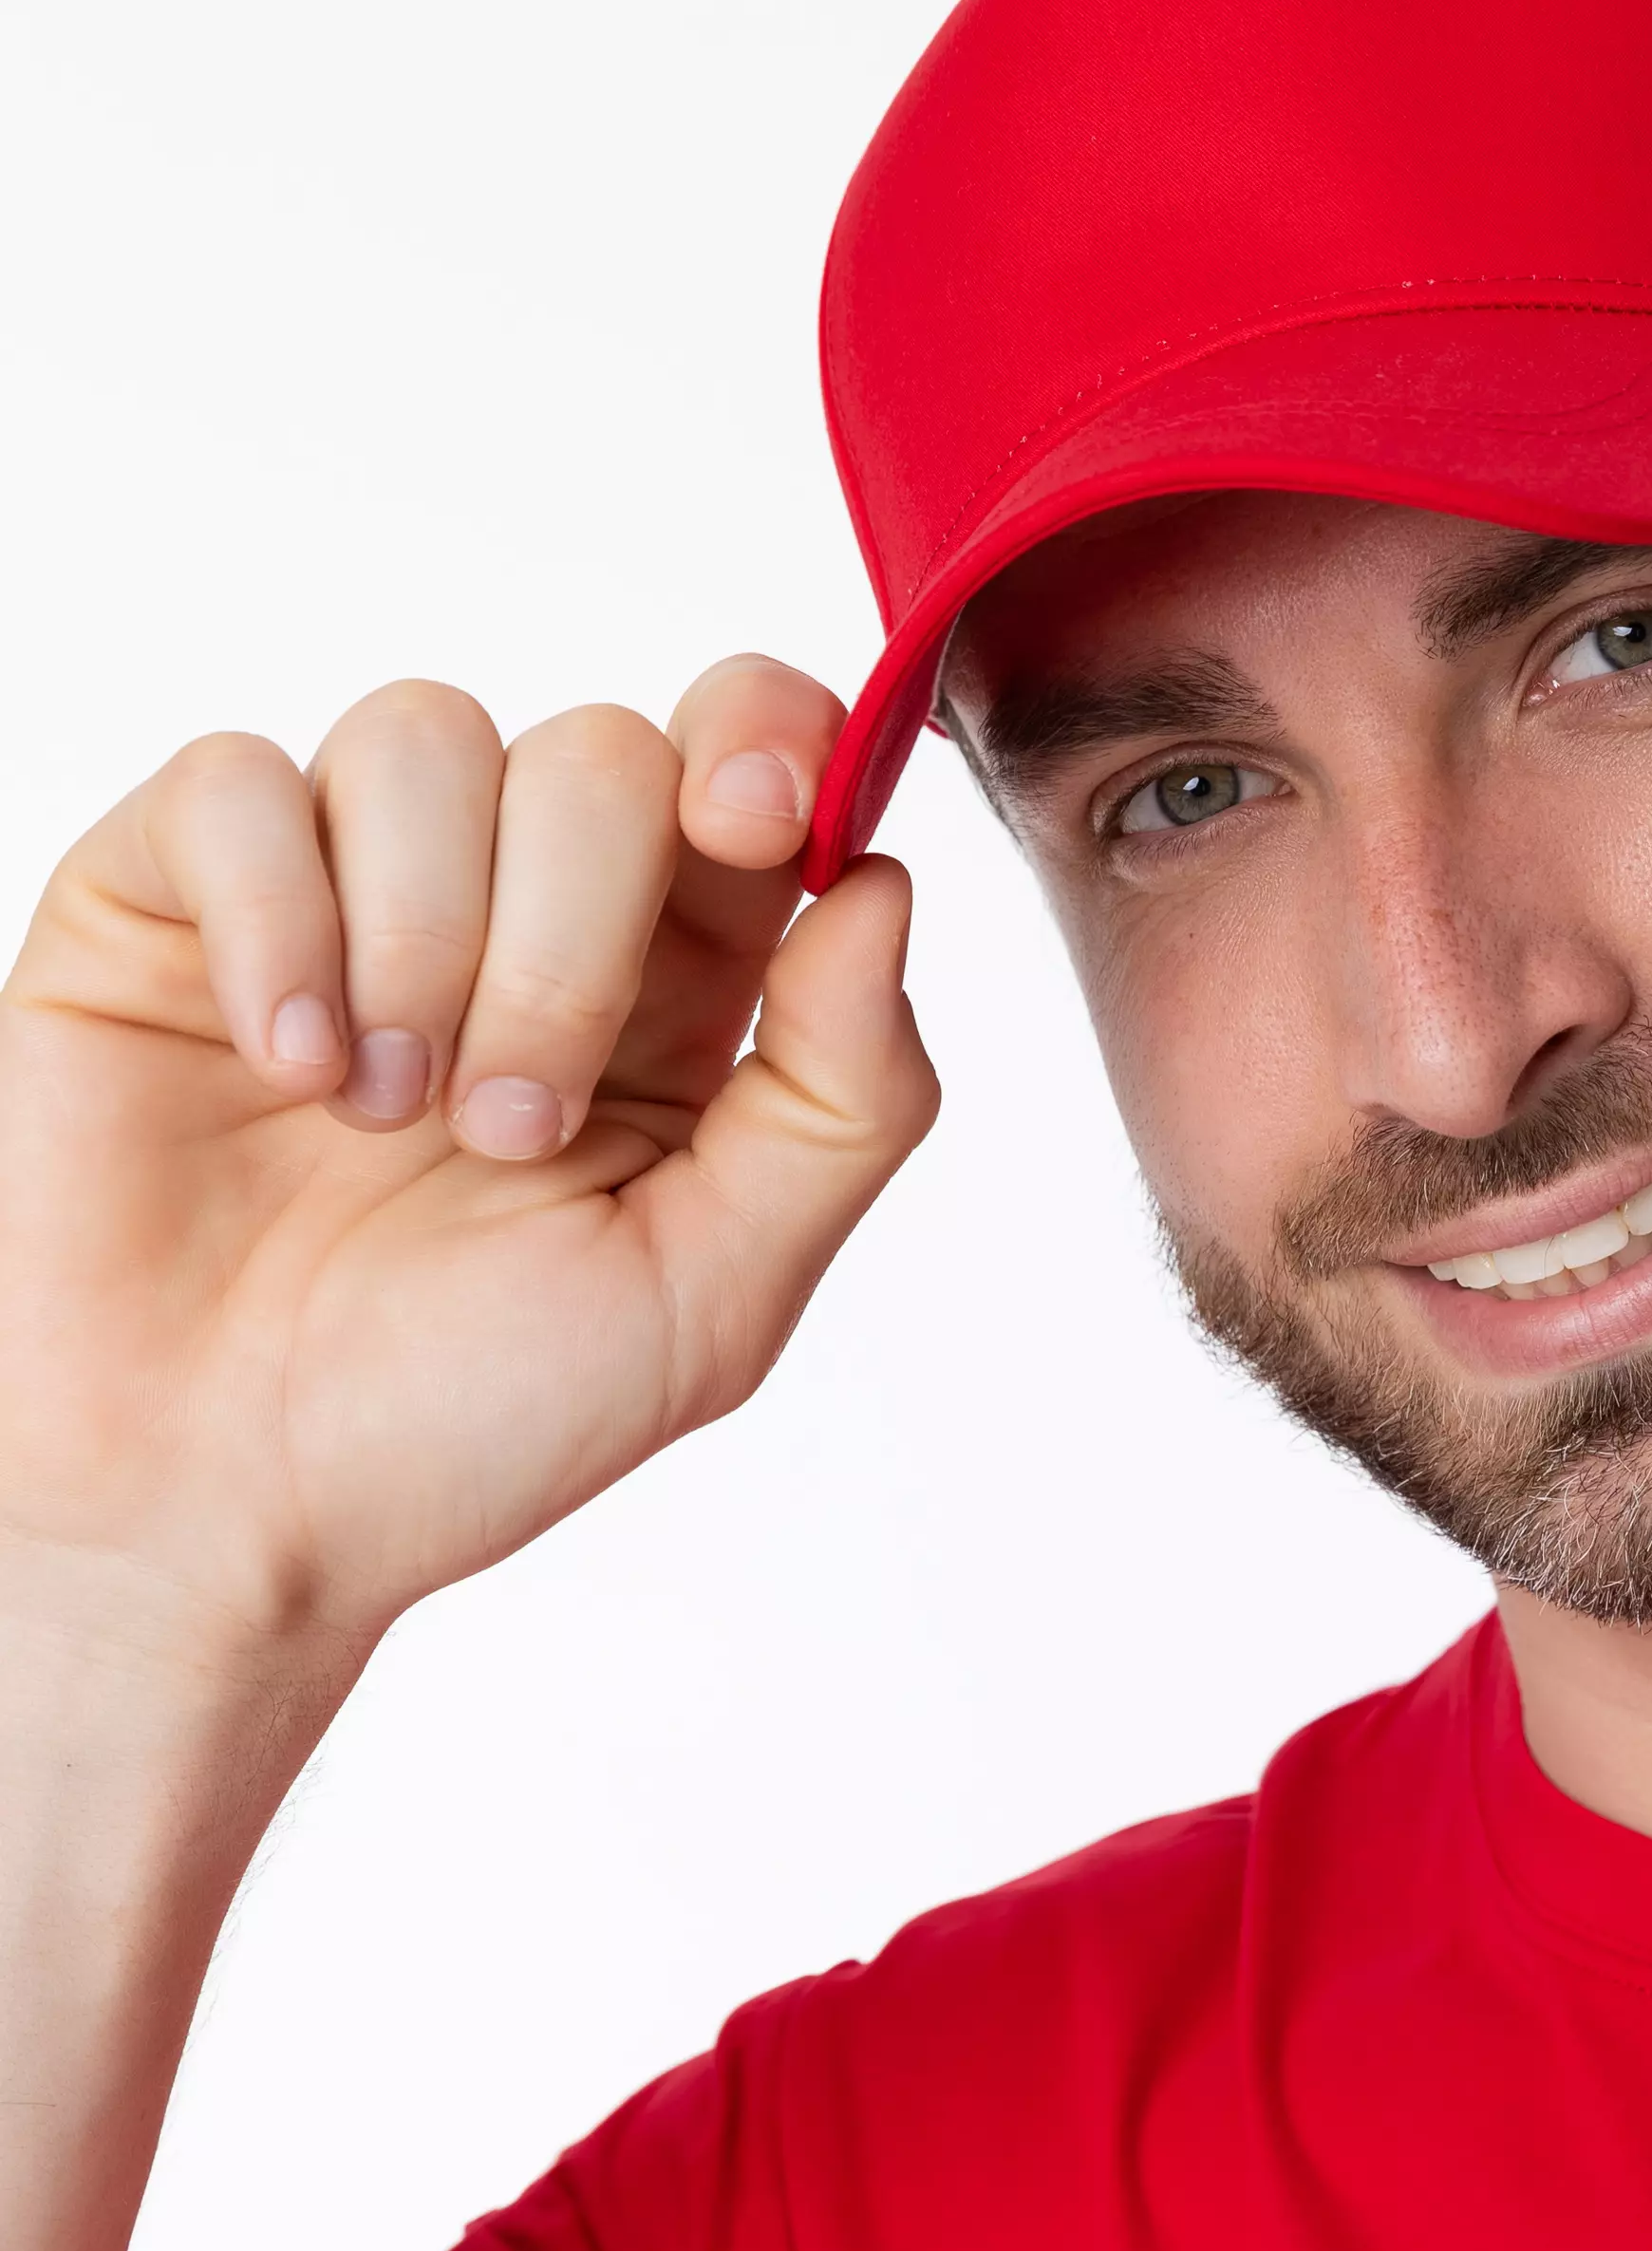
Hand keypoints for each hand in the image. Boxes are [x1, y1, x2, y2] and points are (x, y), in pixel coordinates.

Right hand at [0, 664, 935, 1678]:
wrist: (216, 1513)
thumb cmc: (459, 1425)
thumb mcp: (712, 1297)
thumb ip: (840, 1102)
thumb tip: (882, 893)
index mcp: (672, 995)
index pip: (751, 766)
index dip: (772, 742)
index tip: (757, 821)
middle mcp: (516, 915)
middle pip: (601, 756)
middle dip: (573, 944)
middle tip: (506, 1131)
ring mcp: (343, 892)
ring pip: (427, 737)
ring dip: (426, 941)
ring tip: (382, 1120)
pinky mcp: (171, 899)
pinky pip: (240, 782)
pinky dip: (280, 922)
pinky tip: (287, 1067)